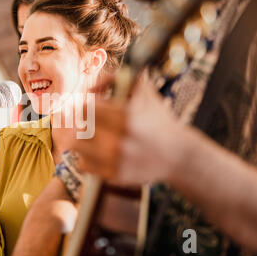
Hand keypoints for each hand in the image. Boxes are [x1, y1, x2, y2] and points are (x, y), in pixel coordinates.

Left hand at [64, 75, 184, 185]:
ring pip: (77, 147)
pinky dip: (86, 156)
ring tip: (90, 135)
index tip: (92, 104)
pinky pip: (84, 164)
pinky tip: (96, 151)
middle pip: (78, 128)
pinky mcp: (115, 176)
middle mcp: (120, 141)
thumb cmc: (159, 121)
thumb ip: (122, 79)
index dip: (86, 103)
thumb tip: (96, 80)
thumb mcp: (146, 94)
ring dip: (81, 138)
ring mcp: (116, 161)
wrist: (179, 156)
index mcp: (127, 118)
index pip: (85, 108)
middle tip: (88, 120)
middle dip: (82, 122)